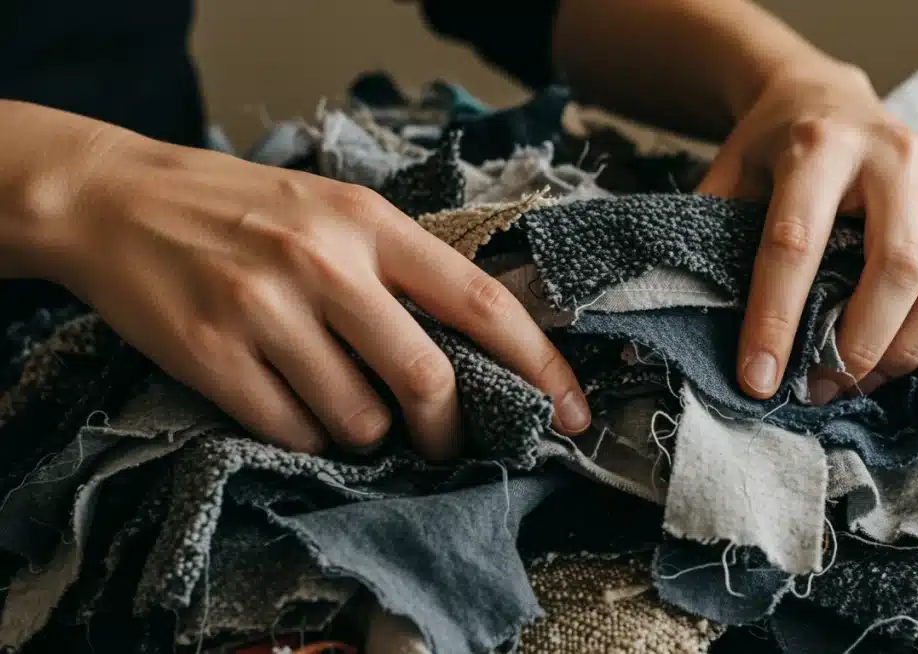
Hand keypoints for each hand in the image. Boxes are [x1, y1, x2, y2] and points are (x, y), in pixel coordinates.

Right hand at [34, 125, 589, 456]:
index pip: (482, 302)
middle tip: (444, 440)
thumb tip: (483, 345)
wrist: (116, 200)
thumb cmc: (244, 209)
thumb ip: (406, 266)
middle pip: (427, 379)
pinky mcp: (212, 356)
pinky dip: (306, 434)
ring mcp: (265, 311)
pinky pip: (293, 431)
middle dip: (448, 429)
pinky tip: (287, 398)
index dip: (539, 365)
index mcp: (371, 222)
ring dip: (365, 431)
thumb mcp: (336, 210)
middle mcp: (324, 263)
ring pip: (359, 420)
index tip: (570, 412)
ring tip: (336, 395)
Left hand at [698, 63, 917, 403]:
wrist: (827, 96)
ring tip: (870, 376)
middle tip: (824, 387)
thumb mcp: (728, 178)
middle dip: (860, 346)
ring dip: (917, 344)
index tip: (759, 381)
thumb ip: (708, 237)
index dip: (777, 321)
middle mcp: (893, 153)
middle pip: (896, 267)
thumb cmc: (773, 151)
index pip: (795, 245)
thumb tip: (675, 323)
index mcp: (817, 147)